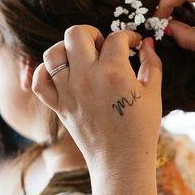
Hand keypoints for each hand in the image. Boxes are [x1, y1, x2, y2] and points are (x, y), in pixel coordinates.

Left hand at [31, 26, 162, 194]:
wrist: (121, 162)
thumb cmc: (141, 129)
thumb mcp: (154, 93)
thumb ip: (152, 63)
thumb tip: (147, 44)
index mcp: (114, 72)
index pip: (116, 37)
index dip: (128, 36)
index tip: (133, 44)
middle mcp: (87, 77)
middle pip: (76, 33)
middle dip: (91, 33)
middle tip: (102, 46)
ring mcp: (68, 92)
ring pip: (53, 52)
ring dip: (67, 49)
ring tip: (82, 58)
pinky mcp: (58, 106)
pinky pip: (39, 81)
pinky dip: (45, 72)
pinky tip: (62, 74)